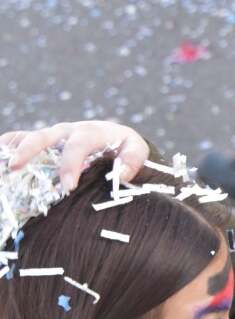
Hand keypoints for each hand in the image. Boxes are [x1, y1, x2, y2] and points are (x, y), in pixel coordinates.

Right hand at [0, 121, 149, 190]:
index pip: (78, 146)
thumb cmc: (125, 146)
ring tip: (2, 164)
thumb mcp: (136, 150)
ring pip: (27, 137)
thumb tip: (121, 175)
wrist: (116, 136)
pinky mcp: (44, 143)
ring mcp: (52, 136)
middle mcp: (66, 131)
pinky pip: (20, 140)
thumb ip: (132, 161)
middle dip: (29, 150)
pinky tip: (0, 160)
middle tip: (15, 166)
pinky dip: (7, 146)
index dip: (71, 165)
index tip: (68, 187)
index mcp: (89, 132)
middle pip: (44, 136)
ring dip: (12, 148)